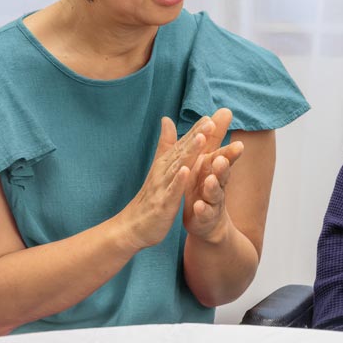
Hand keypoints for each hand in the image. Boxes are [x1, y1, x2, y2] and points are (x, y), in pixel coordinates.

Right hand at [119, 115, 213, 249]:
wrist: (132, 226)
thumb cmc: (150, 196)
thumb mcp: (159, 167)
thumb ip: (166, 144)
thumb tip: (167, 119)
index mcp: (166, 163)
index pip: (183, 144)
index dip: (196, 130)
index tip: (210, 116)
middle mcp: (164, 171)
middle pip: (182, 151)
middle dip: (196, 136)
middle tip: (210, 122)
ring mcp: (163, 187)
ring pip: (178, 167)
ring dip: (189, 152)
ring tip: (201, 138)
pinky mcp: (162, 203)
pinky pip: (172, 191)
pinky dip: (178, 181)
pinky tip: (186, 171)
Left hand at [182, 108, 243, 240]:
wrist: (207, 221)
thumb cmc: (205, 186)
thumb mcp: (208, 160)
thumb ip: (214, 138)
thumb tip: (224, 110)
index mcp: (214, 169)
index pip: (224, 156)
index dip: (229, 149)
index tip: (237, 144)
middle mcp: (217, 183)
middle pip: (223, 173)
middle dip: (224, 165)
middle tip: (222, 158)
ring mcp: (212, 201)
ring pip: (215, 193)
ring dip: (213, 186)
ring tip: (209, 180)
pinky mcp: (205, 217)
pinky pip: (204, 213)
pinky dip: (202, 210)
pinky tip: (198, 207)